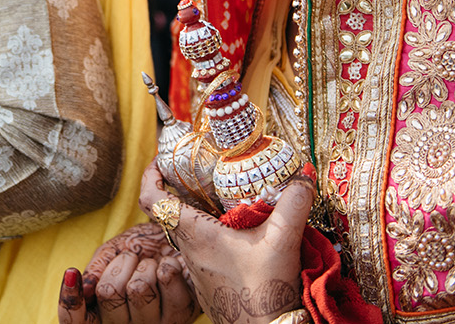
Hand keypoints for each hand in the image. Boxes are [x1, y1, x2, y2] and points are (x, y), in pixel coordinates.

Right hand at [57, 223, 198, 323]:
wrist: (172, 240)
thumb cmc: (137, 250)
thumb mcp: (110, 254)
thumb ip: (95, 270)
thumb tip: (84, 287)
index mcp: (101, 316)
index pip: (75, 323)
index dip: (70, 303)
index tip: (71, 273)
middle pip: (109, 292)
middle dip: (119, 263)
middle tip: (129, 258)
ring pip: (139, 288)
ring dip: (145, 265)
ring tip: (151, 266)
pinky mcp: (182, 314)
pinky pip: (166, 279)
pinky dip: (167, 263)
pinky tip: (169, 268)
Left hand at [138, 162, 313, 323]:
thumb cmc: (265, 293)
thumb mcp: (282, 241)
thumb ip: (294, 204)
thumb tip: (304, 175)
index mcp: (195, 235)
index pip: (152, 199)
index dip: (151, 174)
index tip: (162, 160)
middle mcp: (189, 251)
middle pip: (171, 212)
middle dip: (183, 189)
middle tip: (200, 171)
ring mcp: (197, 269)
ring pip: (188, 232)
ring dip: (200, 213)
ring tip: (223, 197)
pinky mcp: (209, 282)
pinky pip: (203, 250)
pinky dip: (213, 235)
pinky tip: (238, 233)